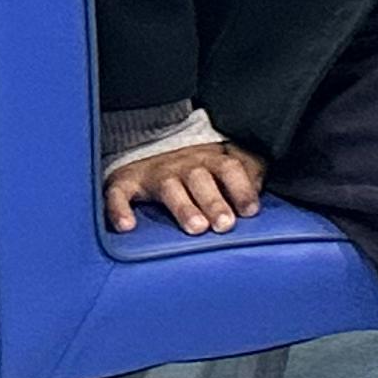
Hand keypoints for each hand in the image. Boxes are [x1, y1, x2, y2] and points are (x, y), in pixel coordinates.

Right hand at [104, 139, 265, 237]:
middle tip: (224, 225)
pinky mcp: (124, 183)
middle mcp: (183, 165)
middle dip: (214, 202)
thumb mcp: (224, 165)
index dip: (242, 188)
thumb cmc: (195, 168)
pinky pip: (119, 194)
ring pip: (169, 188)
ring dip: (184, 208)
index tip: (251, 211)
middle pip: (201, 179)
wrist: (147, 149)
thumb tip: (258, 198)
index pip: (230, 168)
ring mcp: (154, 173)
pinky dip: (119, 209)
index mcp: (210, 160)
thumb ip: (247, 175)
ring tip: (196, 228)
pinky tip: (127, 227)